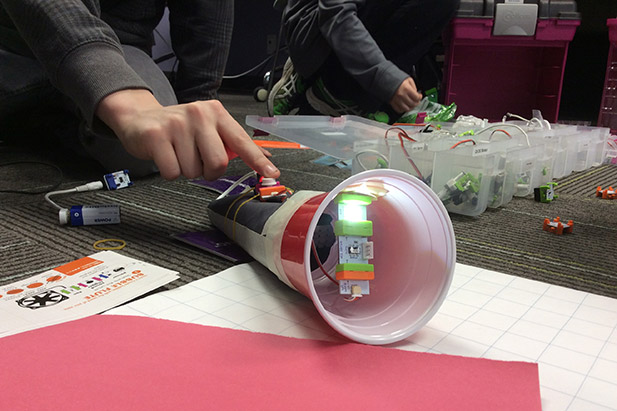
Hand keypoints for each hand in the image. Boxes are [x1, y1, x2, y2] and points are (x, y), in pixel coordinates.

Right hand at [96, 89, 279, 180]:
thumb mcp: (208, 129)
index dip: (257, 160)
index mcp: (216, 113)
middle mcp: (199, 114)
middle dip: (208, 171)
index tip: (273, 173)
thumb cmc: (179, 129)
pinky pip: (172, 172)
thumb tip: (264, 158)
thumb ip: (232, 143)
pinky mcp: (156, 136)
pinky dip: (169, 172)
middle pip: (218, 163)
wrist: (139, 118)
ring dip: (186, 170)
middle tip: (196, 159)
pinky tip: (165, 156)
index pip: (242, 141)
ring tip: (177, 153)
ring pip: (193, 171)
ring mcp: (177, 124)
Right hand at [389, 77, 422, 113]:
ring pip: (406, 109)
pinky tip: (405, 106)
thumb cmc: (397, 79)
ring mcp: (396, 100)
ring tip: (411, 104)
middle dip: (416, 103)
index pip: (416, 97)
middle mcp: (401, 95)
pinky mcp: (392, 103)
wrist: (386, 80)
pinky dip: (403, 110)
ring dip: (410, 107)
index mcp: (406, 89)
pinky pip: (399, 110)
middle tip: (417, 101)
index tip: (419, 96)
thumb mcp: (408, 80)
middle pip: (412, 104)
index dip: (420, 97)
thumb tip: (416, 93)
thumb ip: (414, 87)